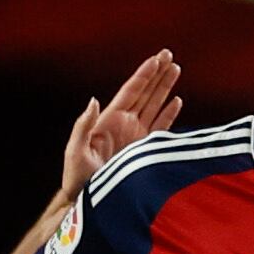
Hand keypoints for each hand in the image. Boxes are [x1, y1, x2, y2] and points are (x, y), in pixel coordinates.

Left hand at [62, 51, 182, 196]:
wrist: (89, 200)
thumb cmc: (77, 177)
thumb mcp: (75, 150)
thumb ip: (83, 125)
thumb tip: (94, 100)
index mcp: (110, 120)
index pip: (130, 91)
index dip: (144, 75)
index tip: (156, 59)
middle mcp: (125, 124)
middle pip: (145, 93)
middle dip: (157, 74)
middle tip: (169, 54)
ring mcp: (135, 136)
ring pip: (154, 105)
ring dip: (165, 88)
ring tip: (176, 69)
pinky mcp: (144, 150)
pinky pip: (160, 127)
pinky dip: (169, 114)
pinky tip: (177, 101)